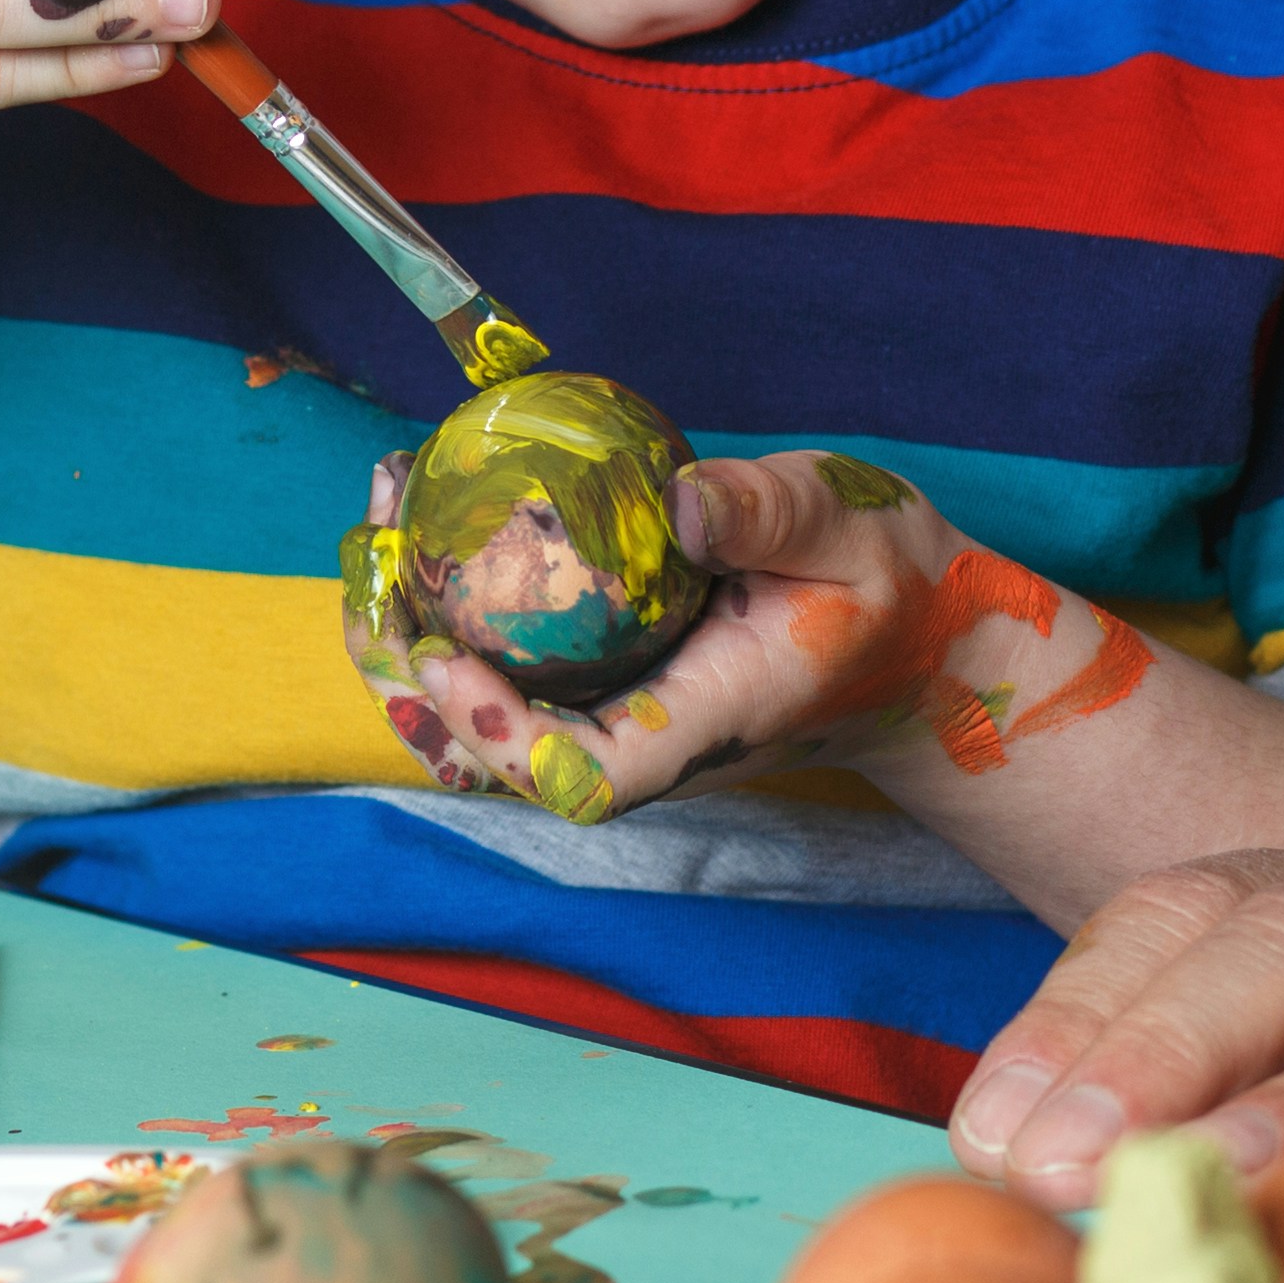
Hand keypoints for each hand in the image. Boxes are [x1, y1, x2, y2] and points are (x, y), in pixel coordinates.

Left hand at [356, 450, 1133, 821]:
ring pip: (476, 719)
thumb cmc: (883, 589)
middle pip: (494, 759)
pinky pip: (495, 668)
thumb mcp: (848, 531)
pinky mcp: (594, 677)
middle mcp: (640, 737)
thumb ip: (770, 516)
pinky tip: (419, 520)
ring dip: (405, 636)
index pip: (586, 779)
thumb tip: (679, 503)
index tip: (448, 651)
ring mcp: (611, 713)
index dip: (501, 736)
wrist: (911, 643)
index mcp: (701, 723)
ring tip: (376, 526)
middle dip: (409, 675)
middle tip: (372, 559)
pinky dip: (439, 609)